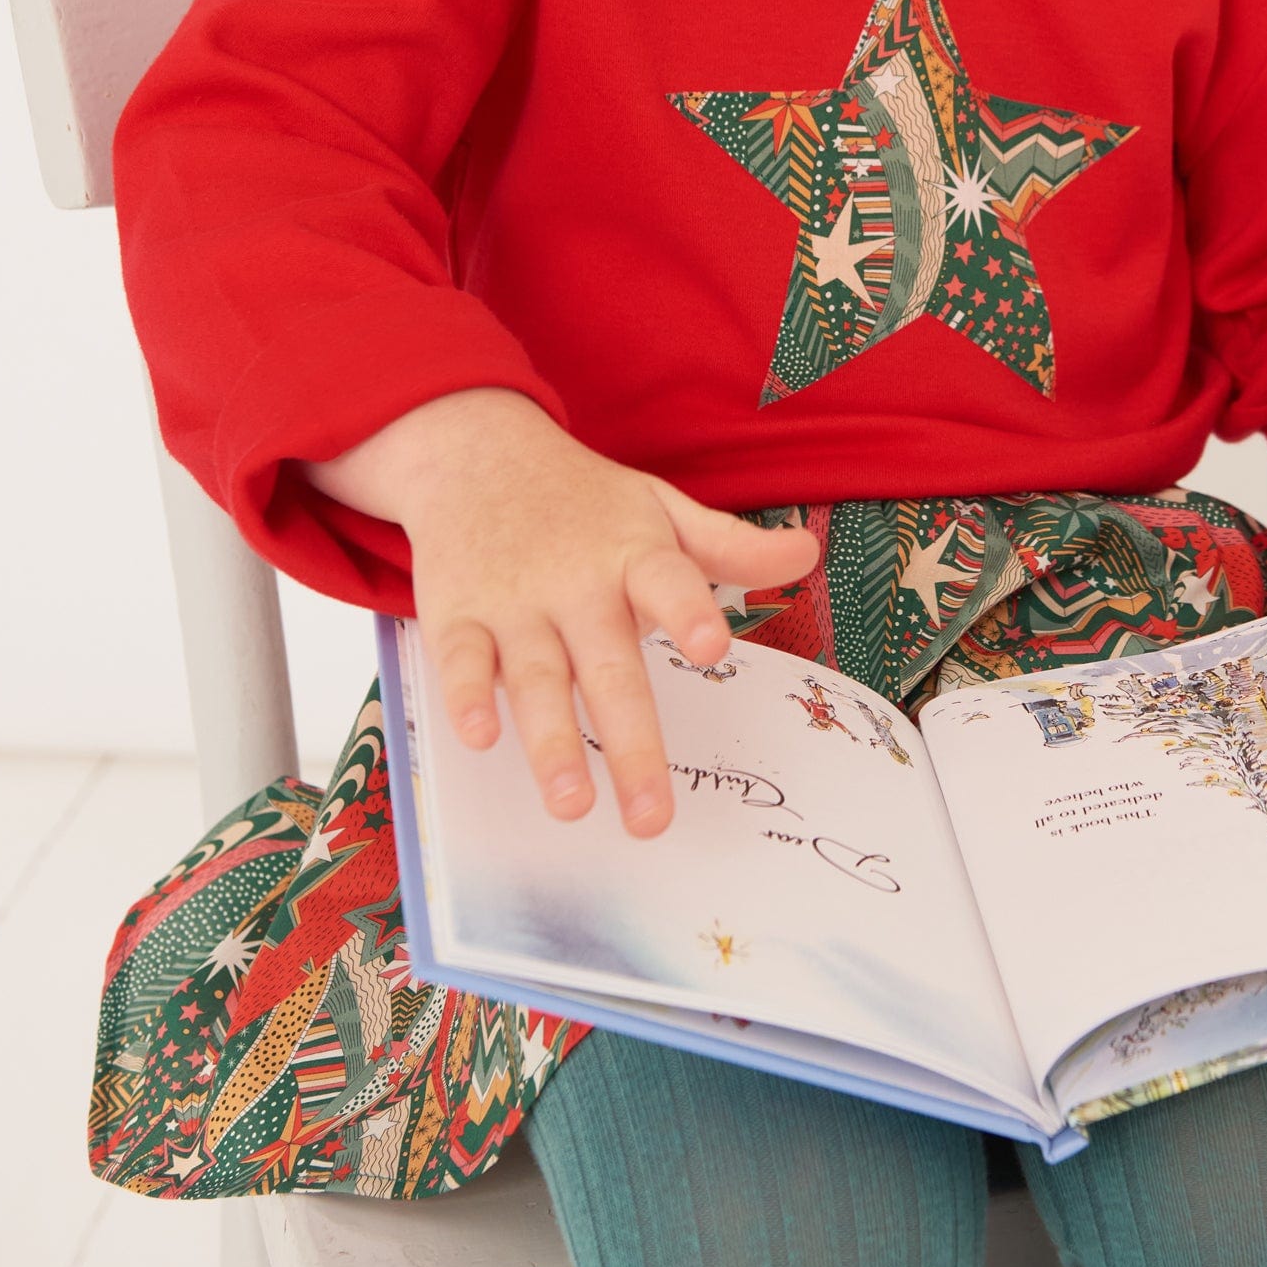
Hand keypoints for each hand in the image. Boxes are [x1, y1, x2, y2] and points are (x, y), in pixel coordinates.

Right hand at [303, 390, 818, 833]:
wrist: (477, 451)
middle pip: (607, 667)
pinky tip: (479, 739)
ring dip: (550, 743)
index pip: (668, 582)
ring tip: (572, 805)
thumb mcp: (660, 508)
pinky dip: (465, 698)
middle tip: (652, 815)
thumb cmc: (585, 500)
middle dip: (630, 743)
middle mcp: (576, 583)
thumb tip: (808, 557)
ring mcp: (515, 602)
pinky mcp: (458, 614)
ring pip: (535, 678)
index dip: (689, 613)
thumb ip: (729, 545)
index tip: (713, 649)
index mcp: (635, 555)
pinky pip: (459, 661)